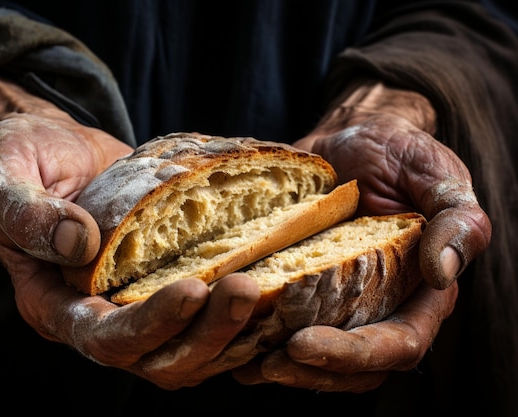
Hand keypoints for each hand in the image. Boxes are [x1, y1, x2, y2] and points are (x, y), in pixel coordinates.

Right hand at [0, 75, 260, 388]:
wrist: (53, 149)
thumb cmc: (20, 158)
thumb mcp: (1, 175)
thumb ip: (25, 211)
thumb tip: (78, 244)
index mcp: (53, 303)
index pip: (104, 337)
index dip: (151, 324)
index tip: (193, 288)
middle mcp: (98, 316)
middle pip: (159, 358)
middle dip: (206, 333)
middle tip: (247, 288)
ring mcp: (135, 305)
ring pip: (191, 348)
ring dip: (232, 328)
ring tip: (271, 284)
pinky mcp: (165, 286)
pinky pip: (207, 316)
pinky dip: (240, 311)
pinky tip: (274, 279)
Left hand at [232, 79, 490, 390]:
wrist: (351, 139)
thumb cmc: (399, 155)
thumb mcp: (436, 176)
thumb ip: (457, 221)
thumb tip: (442, 274)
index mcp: (419, 293)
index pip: (400, 342)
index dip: (355, 353)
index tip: (303, 343)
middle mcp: (379, 307)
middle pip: (354, 366)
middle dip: (310, 372)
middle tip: (264, 365)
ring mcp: (338, 303)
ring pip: (317, 359)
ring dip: (280, 367)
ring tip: (237, 363)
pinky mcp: (302, 290)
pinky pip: (283, 324)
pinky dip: (257, 336)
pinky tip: (226, 335)